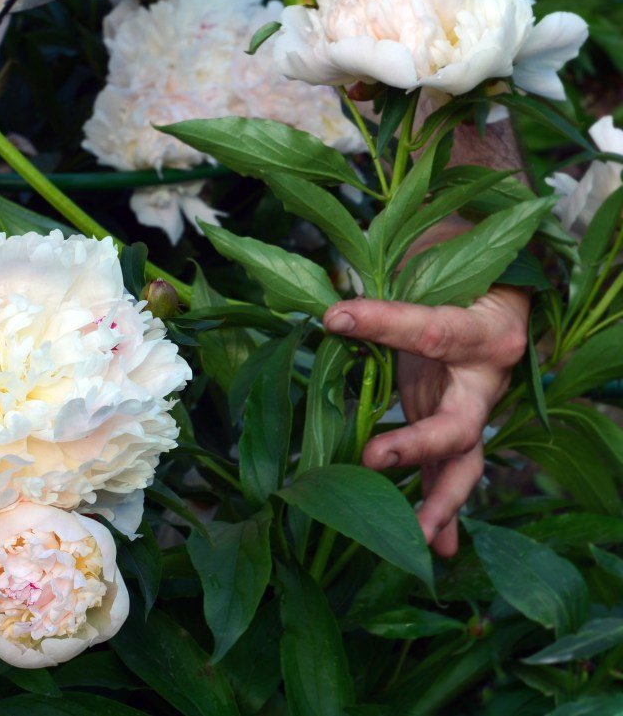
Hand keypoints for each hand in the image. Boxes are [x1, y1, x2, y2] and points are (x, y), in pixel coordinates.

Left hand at [323, 285, 528, 555]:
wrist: (496, 298)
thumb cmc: (456, 279)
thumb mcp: (429, 276)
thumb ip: (387, 295)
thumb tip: (329, 314)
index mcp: (483, 330)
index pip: (431, 329)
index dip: (384, 323)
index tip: (335, 318)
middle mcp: (486, 380)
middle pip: (460, 423)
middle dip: (419, 445)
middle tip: (374, 458)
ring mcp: (475, 411)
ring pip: (463, 464)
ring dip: (439, 502)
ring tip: (417, 538)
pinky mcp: (459, 431)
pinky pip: (450, 475)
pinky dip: (442, 512)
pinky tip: (433, 549)